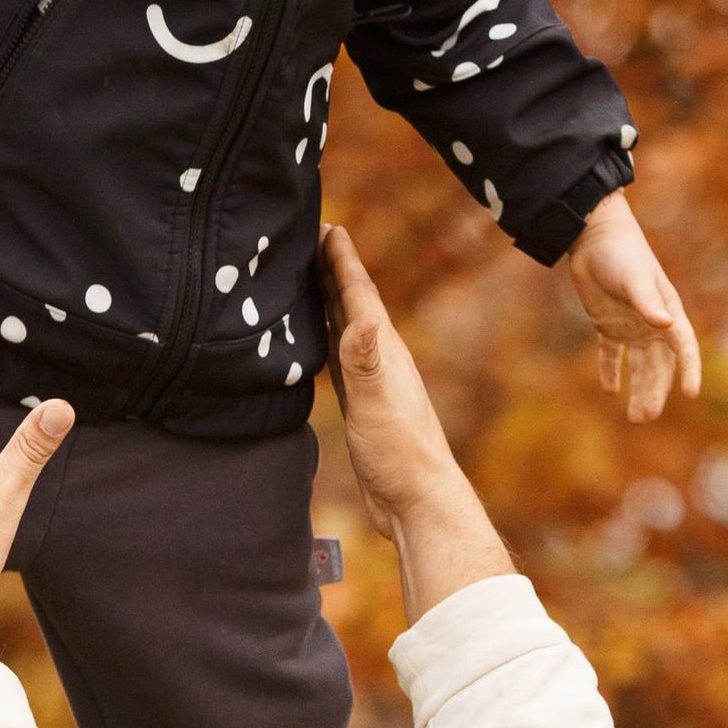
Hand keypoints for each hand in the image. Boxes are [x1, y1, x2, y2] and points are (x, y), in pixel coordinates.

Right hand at [320, 226, 513, 624]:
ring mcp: (372, 380)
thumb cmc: (401, 455)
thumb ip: (366, 364)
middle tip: (310, 235)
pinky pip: (339, 356)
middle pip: (351, 302)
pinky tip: (320, 337)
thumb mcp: (378, 406)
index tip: (326, 224)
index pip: (359, 294)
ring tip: (309, 275)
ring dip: (329, 299)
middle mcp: (379, 358)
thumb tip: (361, 318)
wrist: (418, 502)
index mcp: (383, 350)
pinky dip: (327, 336)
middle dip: (332, 268)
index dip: (340, 260)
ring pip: (345, 326)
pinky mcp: (363, 403)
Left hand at [567, 196, 699, 419]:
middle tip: (645, 417)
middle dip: (655, 392)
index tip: (692, 394)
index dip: (689, 370)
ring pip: (639, 366)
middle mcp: (653, 324)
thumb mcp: (634, 278)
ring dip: (638, 389)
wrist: (593, 236)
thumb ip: (647, 302)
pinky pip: (611, 355)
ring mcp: (631, 326)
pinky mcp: (608, 325)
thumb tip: (665, 324)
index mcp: (667, 311)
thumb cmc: (620, 253)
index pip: (683, 347)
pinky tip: (609, 392)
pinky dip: (611, 372)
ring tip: (635, 418)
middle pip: (659, 366)